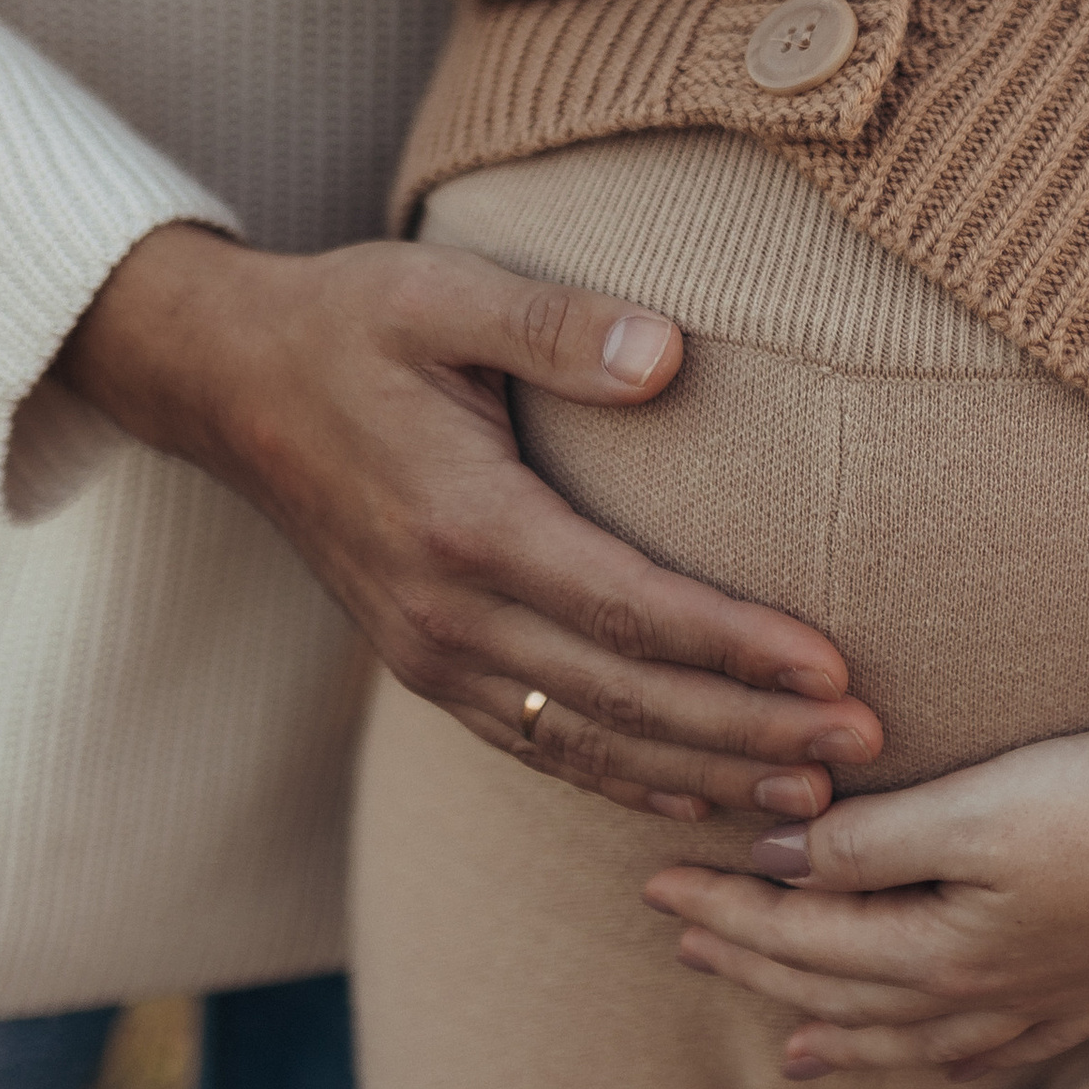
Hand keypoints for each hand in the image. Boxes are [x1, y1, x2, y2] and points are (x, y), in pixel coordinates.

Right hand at [60, 224, 879, 819]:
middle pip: (625, 701)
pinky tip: (694, 794)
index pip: (630, 612)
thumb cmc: (346, 321)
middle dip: (751, 733)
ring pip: (587, 744)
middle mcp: (445, 611)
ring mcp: (428, 652)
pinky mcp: (422, 664)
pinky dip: (621, 781)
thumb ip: (554, 322)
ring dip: (704, 775)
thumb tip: (667, 355)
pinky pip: (537, 744)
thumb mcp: (439, 291)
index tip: (835, 673)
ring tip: (812, 797)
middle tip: (863, 750)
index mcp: (464, 523)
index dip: (738, 651)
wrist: (225, 381)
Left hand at [642, 650, 1088, 1082]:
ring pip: (913, 1029)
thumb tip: (778, 860)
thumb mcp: (979, 811)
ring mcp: (1045, 998)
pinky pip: (1000, 1040)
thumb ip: (873, 842)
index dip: (725, 906)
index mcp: (940, 947)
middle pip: (841, 985)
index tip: (657, 880)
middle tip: (684, 937)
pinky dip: (949, 1050)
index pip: (801, 934)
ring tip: (790, 1046)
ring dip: (841, 1027)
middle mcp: (982, 991)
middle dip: (756, 961)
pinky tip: (941, 1053)